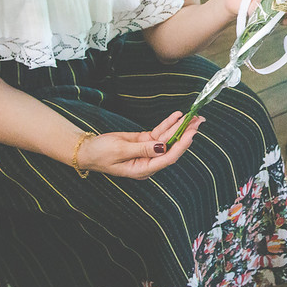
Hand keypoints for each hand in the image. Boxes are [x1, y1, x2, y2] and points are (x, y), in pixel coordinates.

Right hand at [78, 112, 200, 179]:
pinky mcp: (144, 142)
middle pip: (172, 147)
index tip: (192, 134)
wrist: (86, 150)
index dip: (181, 145)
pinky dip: (168, 124)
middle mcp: (148, 162)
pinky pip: (159, 133)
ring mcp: (147, 151)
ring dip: (180, 127)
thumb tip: (163, 147)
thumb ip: (143, 149)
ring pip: (167, 138)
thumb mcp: (120, 150)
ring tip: (193, 117)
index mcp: (143, 170)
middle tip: (199, 121)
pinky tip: (177, 116)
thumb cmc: (100, 154)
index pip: (168, 158)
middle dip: (186, 134)